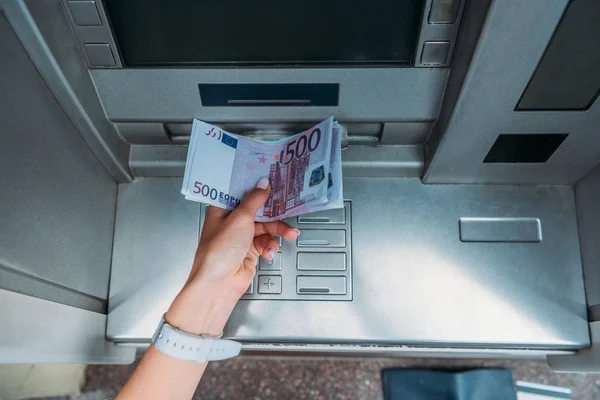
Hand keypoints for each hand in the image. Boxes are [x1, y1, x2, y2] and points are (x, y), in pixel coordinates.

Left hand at [165, 178, 298, 335]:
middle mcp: (231, 222)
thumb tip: (263, 184)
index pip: (240, 192)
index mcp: (222, 209)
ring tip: (290, 235)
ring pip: (266, 227)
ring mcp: (241, 237)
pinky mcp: (250, 251)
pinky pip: (266, 242)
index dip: (255, 185)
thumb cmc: (219, 250)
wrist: (219, 284)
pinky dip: (270, 246)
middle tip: (289, 209)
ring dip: (278, 232)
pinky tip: (270, 252)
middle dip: (274, 213)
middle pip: (257, 210)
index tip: (272, 179)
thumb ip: (254, 200)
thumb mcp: (240, 219)